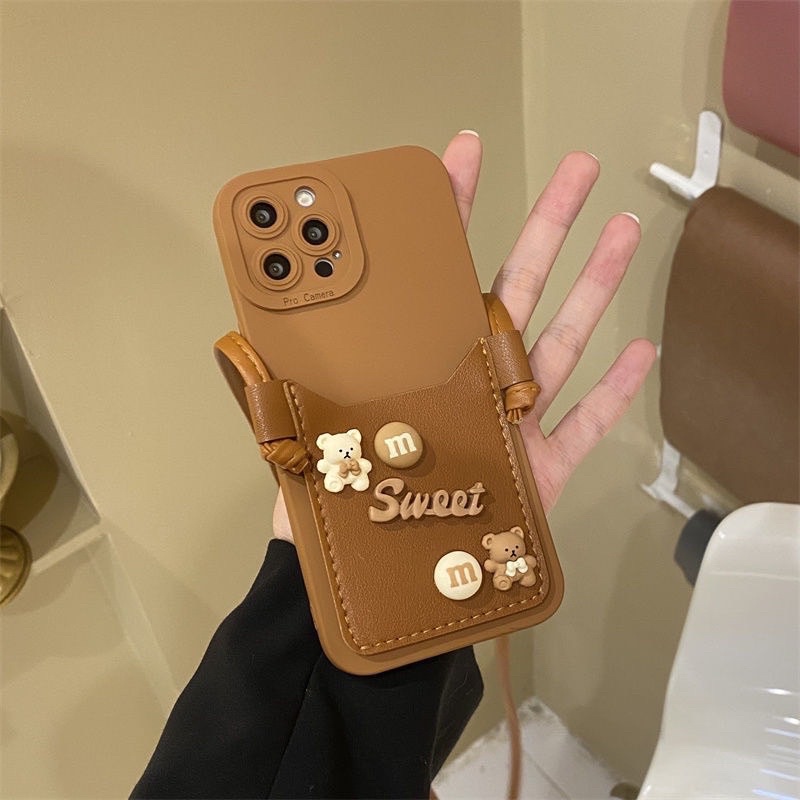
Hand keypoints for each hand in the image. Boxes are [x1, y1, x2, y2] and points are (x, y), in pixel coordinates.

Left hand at [273, 132, 656, 540]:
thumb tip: (254, 305)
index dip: (449, 211)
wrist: (368, 587)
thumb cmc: (333, 508)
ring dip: (594, 287)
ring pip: (560, 343)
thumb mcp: (303, 428)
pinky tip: (643, 351)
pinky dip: (614, 394)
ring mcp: (509, 420)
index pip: (435, 271)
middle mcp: (467, 378)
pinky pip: (584, 426)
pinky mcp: (538, 471)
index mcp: (416, 361)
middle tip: (580, 168)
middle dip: (548, 224)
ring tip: (621, 230)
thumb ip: (286, 367)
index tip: (463, 152)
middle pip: (517, 289)